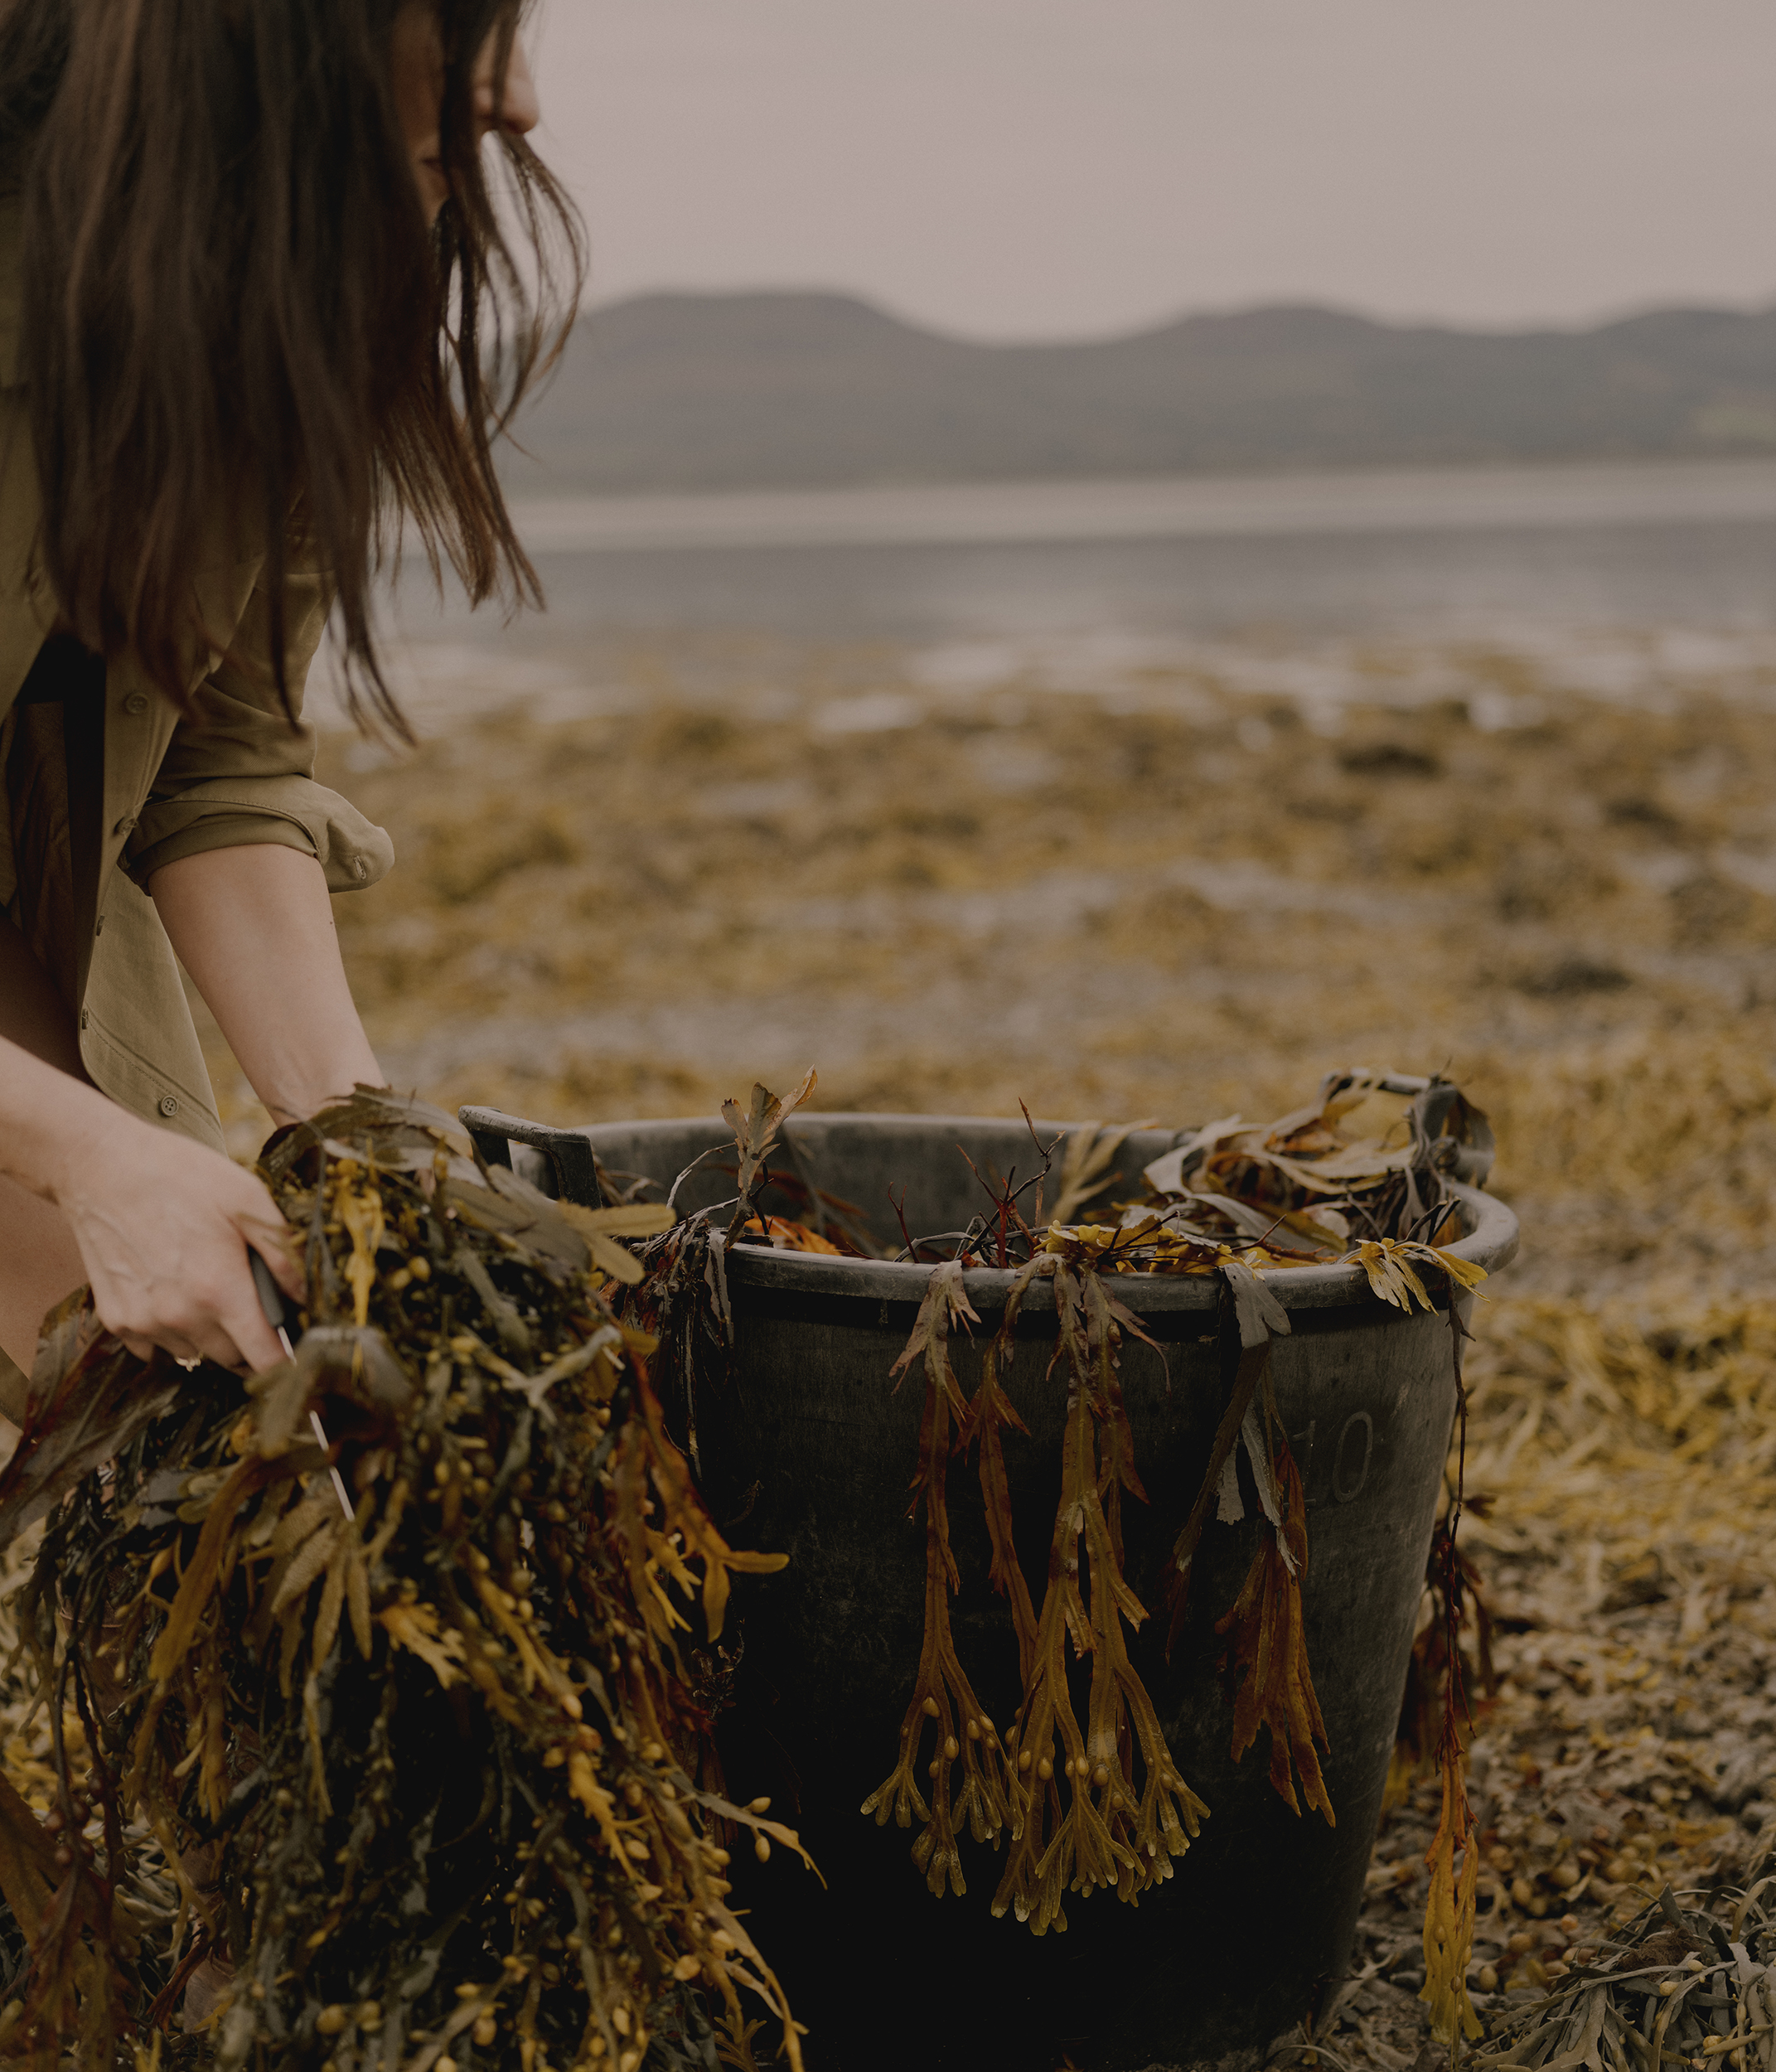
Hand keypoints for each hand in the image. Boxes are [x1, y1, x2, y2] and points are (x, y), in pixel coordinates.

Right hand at [51, 1109, 303, 1371]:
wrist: (103, 1167)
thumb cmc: (181, 1176)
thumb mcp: (248, 1198)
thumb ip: (283, 1252)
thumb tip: (306, 1294)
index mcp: (220, 1290)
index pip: (263, 1359)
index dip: (285, 1360)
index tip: (294, 1349)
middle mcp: (180, 1316)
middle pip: (232, 1358)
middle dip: (249, 1339)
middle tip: (251, 1300)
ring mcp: (143, 1321)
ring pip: (194, 1353)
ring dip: (209, 1334)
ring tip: (207, 1287)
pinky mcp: (116, 1319)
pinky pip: (155, 1347)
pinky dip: (170, 1330)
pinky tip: (173, 1291)